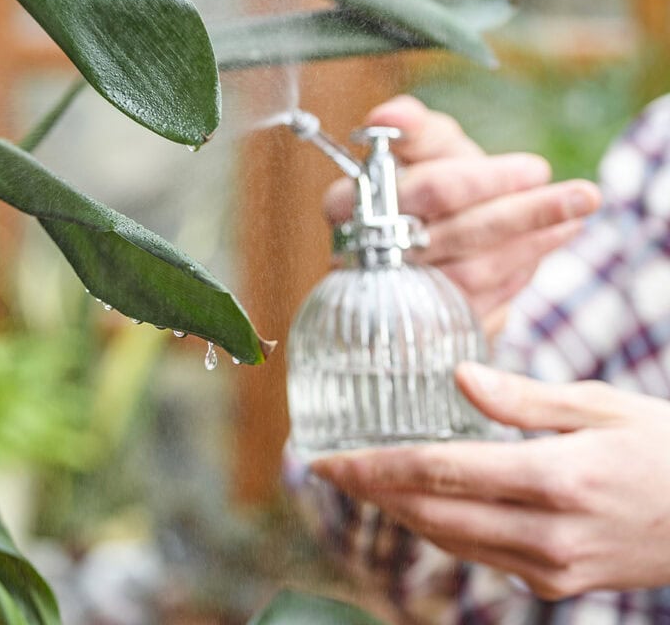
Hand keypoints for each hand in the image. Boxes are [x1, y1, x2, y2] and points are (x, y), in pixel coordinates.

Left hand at [311, 364, 669, 599]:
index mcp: (555, 477)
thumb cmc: (667, 449)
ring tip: (366, 483)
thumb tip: (457, 378)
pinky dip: (443, 531)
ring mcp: (553, 566)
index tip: (326, 459)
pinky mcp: (559, 584)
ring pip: (451, 541)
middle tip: (328, 468)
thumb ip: (523, 398)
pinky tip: (424, 506)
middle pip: (432, 513)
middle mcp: (547, 531)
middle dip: (373, 492)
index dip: (373, 468)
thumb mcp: (601, 407)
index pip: (437, 473)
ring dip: (401, 513)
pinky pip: (482, 557)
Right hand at [325, 96, 600, 336]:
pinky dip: (516, 275)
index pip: (422, 189)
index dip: (481, 179)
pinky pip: (477, 306)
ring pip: (469, 273)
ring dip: (530, 243)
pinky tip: (544, 246)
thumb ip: (415, 130)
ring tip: (574, 218)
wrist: (413, 254)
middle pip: (451, 233)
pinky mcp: (420, 331)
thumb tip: (389, 115)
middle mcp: (363, 255)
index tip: (537, 168)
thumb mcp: (422, 154)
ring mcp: (392, 299)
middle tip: (581, 195)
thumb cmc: (423, 192)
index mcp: (347, 204)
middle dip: (522, 213)